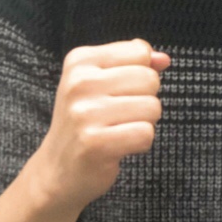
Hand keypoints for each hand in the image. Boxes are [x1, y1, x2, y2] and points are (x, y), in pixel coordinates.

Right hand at [29, 39, 169, 214]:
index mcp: (80, 61)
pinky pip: (146, 134)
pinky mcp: (95, 143)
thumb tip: (164, 59)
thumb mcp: (100, 82)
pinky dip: (140, 143)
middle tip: (119, 115)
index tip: (119, 90)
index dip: (141, 73)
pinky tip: (119, 146)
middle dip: (145, 99)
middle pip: (150, 79)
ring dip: (144, 122)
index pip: (140, 52)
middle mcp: (79, 83)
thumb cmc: (85, 121)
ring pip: (153, 107)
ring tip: (118, 130)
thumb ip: (135, 64)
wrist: (57, 170)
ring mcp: (85, 114)